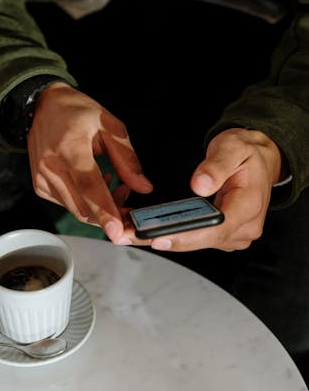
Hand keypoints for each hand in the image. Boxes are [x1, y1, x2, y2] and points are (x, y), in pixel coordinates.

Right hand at [27, 84, 152, 243]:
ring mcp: (43, 179)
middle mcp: (51, 166)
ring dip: (100, 209)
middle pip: (83, 207)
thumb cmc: (75, 112)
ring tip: (114, 185)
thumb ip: (127, 158)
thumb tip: (143, 187)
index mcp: (70, 147)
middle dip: (110, 216)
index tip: (117, 231)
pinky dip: (86, 203)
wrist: (41, 105)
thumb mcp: (109, 125)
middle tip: (129, 205)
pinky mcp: (40, 187)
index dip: (105, 211)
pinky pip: (68, 205)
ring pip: (76, 210)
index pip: (89, 186)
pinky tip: (94, 184)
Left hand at [143, 128, 282, 252]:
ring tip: (132, 231)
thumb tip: (199, 185)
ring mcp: (234, 234)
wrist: (261, 160)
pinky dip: (174, 234)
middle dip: (165, 238)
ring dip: (165, 238)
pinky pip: (197, 239)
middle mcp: (244, 226)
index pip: (216, 229)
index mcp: (249, 206)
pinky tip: (150, 228)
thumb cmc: (247, 154)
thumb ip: (216, 165)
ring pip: (196, 243)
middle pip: (202, 240)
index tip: (159, 237)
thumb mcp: (233, 147)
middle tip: (130, 234)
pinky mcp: (223, 236)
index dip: (186, 237)